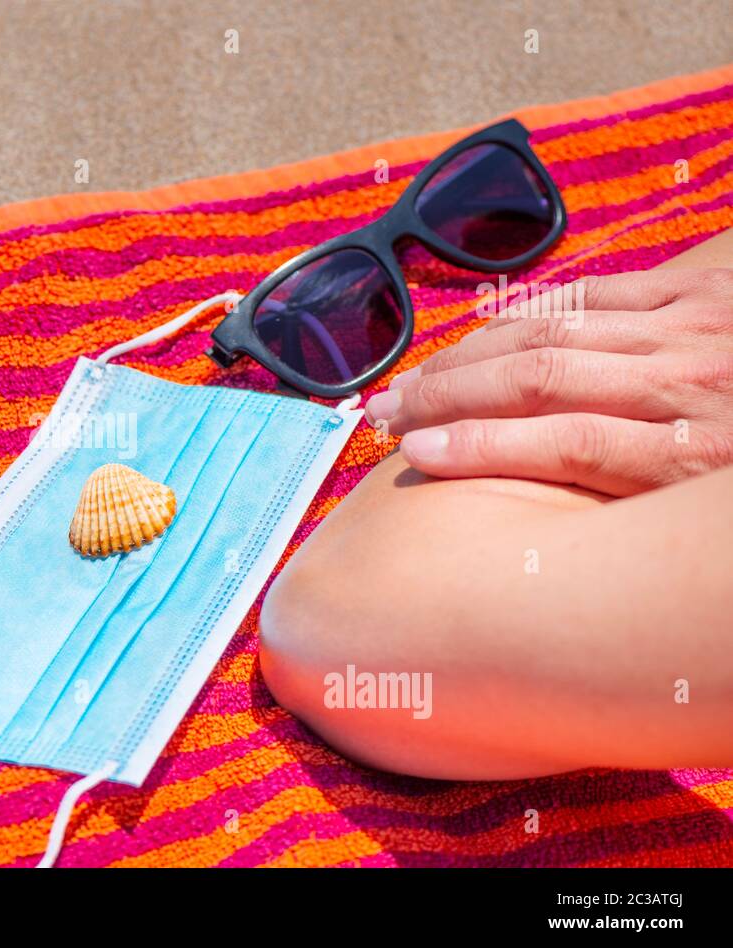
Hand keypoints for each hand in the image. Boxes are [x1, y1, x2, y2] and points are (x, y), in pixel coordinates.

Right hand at [363, 269, 732, 496]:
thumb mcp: (722, 501)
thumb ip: (653, 494)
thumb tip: (581, 531)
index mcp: (695, 446)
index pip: (564, 442)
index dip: (478, 447)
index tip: (413, 454)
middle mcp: (683, 378)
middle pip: (537, 379)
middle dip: (446, 395)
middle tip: (378, 413)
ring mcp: (689, 324)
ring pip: (551, 330)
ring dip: (469, 354)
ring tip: (409, 377)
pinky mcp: (703, 285)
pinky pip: (598, 292)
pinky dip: (532, 310)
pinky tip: (488, 330)